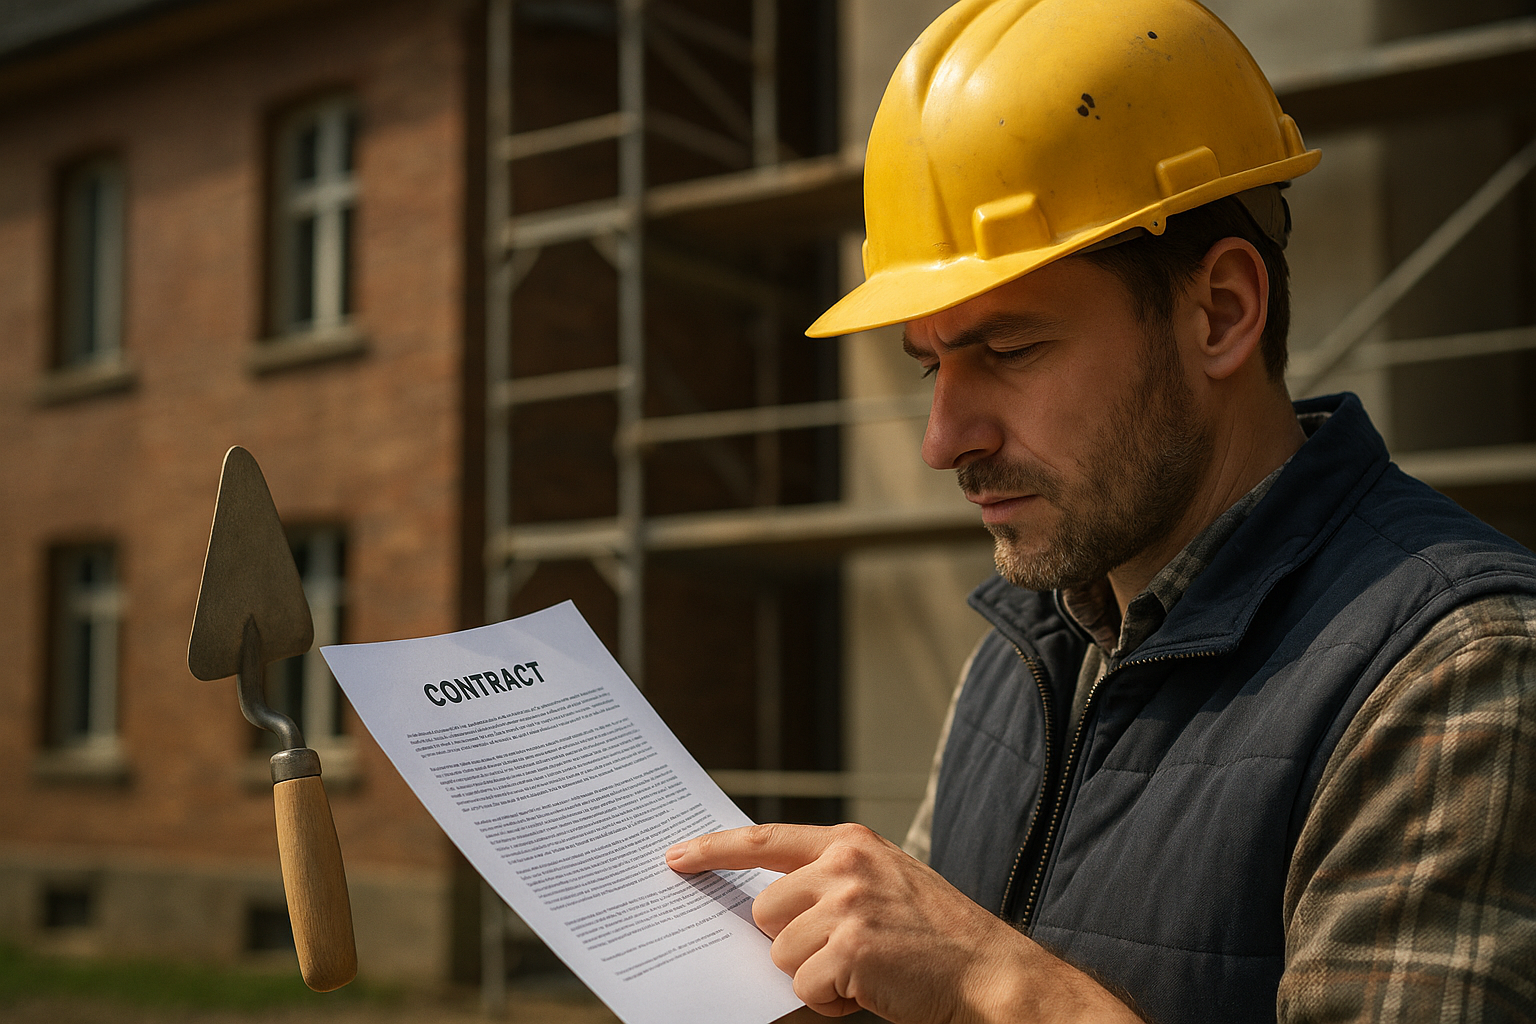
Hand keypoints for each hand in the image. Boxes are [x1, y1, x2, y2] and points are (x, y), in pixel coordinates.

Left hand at [665, 823, 1140, 1023]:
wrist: (989, 970)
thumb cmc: (935, 936)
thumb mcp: (883, 884)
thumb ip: (828, 882)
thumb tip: (763, 911)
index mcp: (851, 842)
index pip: (764, 839)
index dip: (714, 849)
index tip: (675, 856)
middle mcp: (845, 864)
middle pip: (765, 912)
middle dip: (792, 942)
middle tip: (845, 953)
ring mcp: (848, 904)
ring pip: (782, 954)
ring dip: (817, 974)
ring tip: (868, 970)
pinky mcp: (852, 947)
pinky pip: (806, 986)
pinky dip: (833, 1000)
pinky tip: (872, 990)